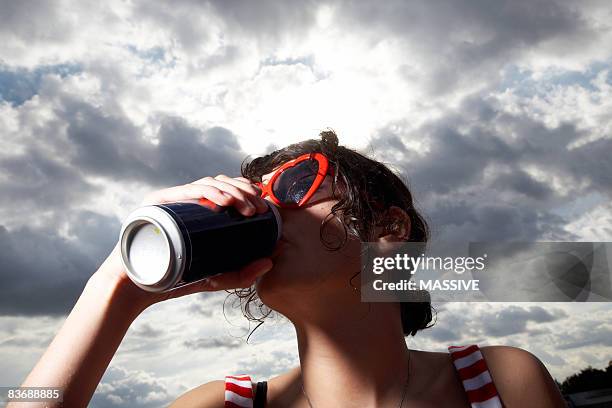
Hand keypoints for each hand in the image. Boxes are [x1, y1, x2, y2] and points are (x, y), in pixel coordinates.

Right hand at [91, 175, 273, 311]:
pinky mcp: (157, 202)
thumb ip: (241, 273)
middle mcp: (185, 200)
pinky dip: (208, 193)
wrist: (135, 290)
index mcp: (198, 210)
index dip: (247, 192)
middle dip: (244, 192)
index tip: (263, 207)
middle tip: (259, 210)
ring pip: (207, 183)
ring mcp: (171, 199)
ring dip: (231, 192)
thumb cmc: (174, 280)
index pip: (226, 191)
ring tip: (247, 209)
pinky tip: (225, 203)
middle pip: (220, 183)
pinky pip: (186, 191)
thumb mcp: (215, 277)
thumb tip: (270, 261)